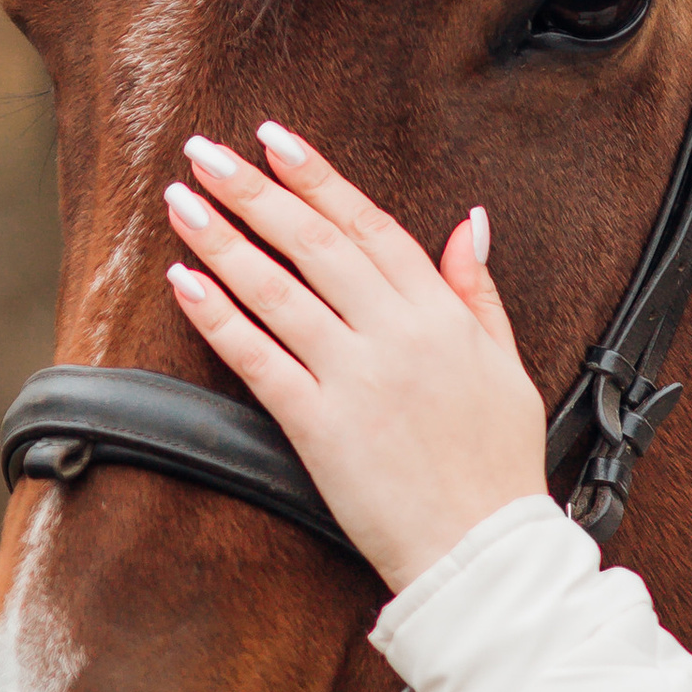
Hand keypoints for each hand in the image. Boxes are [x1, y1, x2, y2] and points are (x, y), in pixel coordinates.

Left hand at [162, 122, 550, 589]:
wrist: (484, 551)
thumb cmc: (498, 468)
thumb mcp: (509, 367)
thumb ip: (481, 293)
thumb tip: (469, 226)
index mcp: (443, 317)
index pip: (370, 227)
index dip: (318, 178)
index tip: (276, 140)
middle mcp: (396, 336)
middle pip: (314, 244)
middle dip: (255, 190)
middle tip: (205, 152)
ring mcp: (355, 379)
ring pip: (278, 291)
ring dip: (223, 240)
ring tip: (182, 201)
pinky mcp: (319, 427)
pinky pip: (258, 359)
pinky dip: (218, 317)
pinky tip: (184, 282)